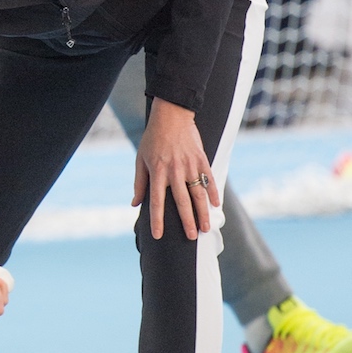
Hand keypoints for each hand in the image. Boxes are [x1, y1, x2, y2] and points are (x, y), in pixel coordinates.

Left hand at [132, 99, 219, 239]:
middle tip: (192, 237)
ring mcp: (190, 166)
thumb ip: (139, 183)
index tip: (158, 235)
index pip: (157, 202)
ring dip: (203, 213)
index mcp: (158, 172)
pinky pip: (209, 179)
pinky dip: (214, 193)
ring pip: (198, 194)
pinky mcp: (201, 160)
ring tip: (206, 228)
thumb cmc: (153, 138)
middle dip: (187, 222)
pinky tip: (216, 205)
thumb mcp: (140, 159)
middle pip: (182, 202)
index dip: (157, 220)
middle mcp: (175, 171)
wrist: (171, 115)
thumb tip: (135, 204)